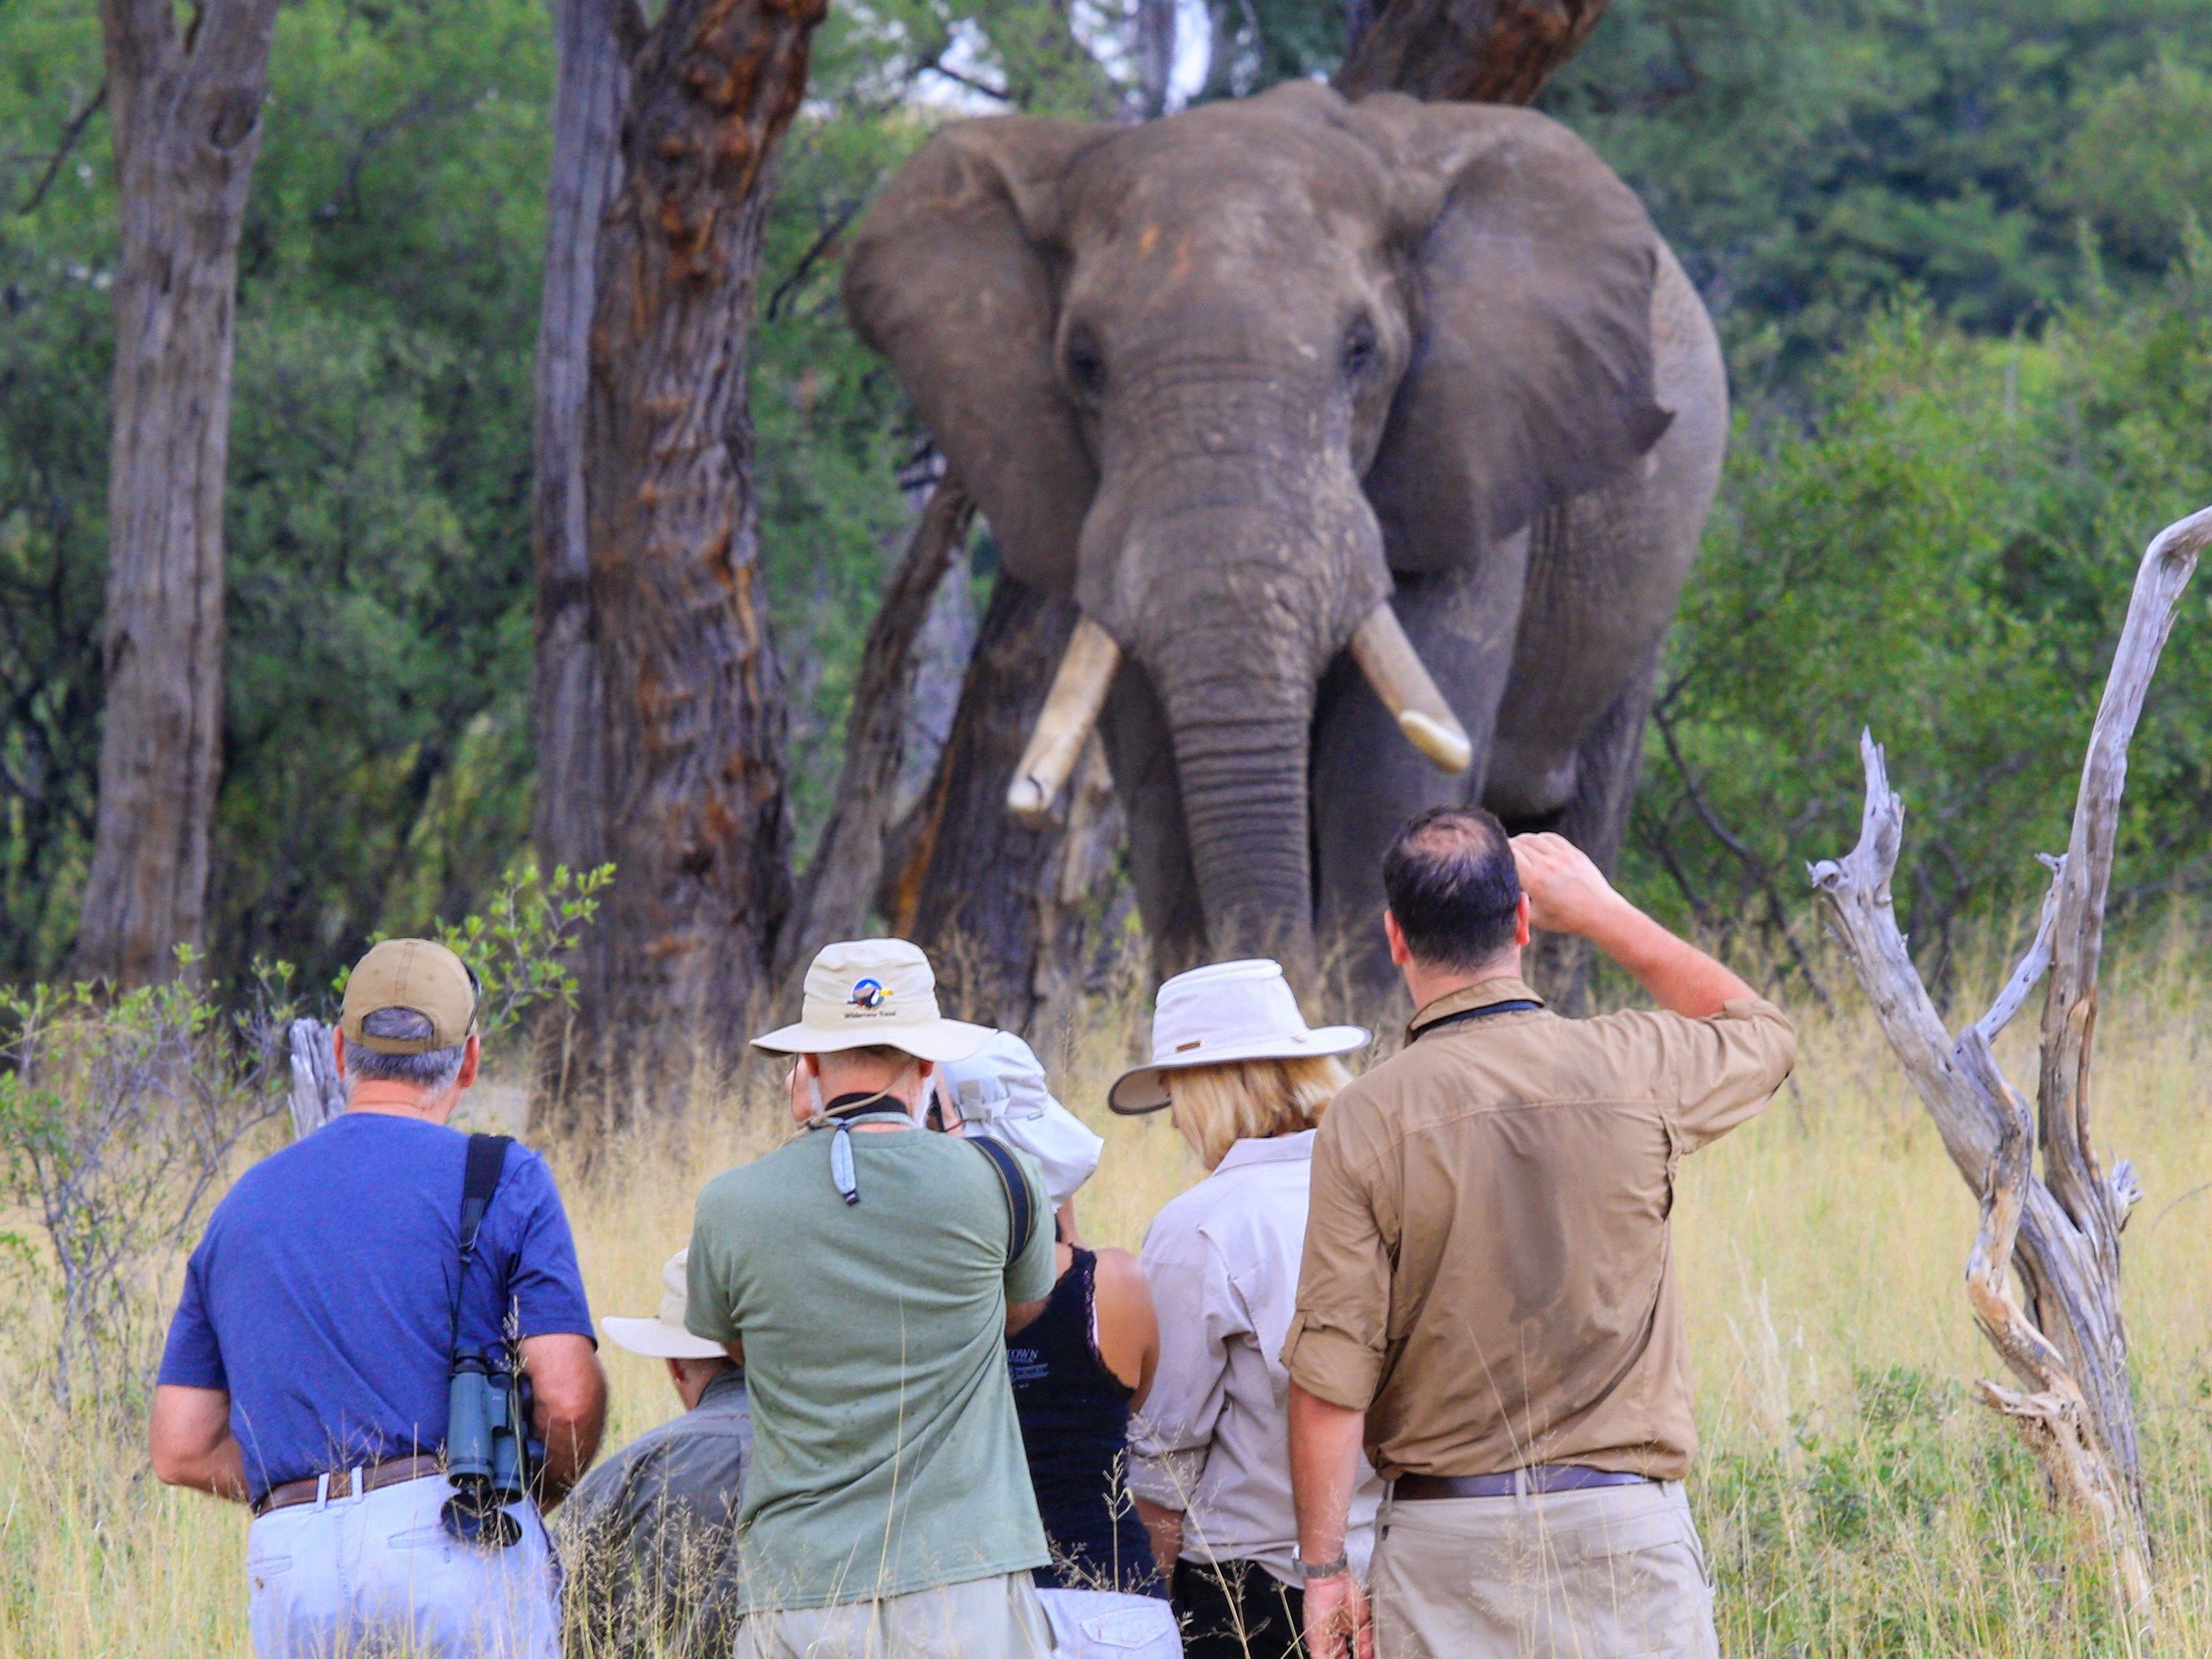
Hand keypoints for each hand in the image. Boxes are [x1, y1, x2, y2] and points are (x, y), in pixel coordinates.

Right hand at [1301, 1571, 1371, 1658]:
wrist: (1330, 1578)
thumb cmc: (1317, 1600)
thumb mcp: (1315, 1633)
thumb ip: (1320, 1653)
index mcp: (1323, 1637)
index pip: (1331, 1657)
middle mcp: (1336, 1633)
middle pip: (1345, 1655)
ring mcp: (1349, 1626)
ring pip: (1358, 1648)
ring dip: (1362, 1657)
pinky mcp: (1361, 1619)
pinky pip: (1367, 1637)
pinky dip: (1369, 1648)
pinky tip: (1371, 1655)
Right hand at [1511, 832, 1630, 938]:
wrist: (1600, 913)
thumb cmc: (1567, 919)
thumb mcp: (1536, 918)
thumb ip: (1517, 905)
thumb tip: (1502, 894)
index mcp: (1534, 881)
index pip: (1508, 855)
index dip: (1499, 855)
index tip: (1494, 860)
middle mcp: (1547, 865)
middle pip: (1518, 844)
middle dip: (1508, 848)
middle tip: (1503, 854)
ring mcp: (1561, 856)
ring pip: (1533, 839)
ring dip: (1522, 842)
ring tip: (1517, 848)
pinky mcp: (1572, 853)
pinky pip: (1549, 838)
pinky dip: (1538, 839)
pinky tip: (1535, 845)